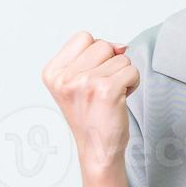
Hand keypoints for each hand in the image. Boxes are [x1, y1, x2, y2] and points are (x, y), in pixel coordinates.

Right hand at [41, 31, 138, 172]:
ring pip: (121, 58)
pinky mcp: (106, 90)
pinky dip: (132, 83)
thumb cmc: (90, 116)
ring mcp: (85, 83)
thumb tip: (121, 46)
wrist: (97, 149)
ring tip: (110, 96)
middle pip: (103, 44)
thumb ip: (94, 57)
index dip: (96, 54)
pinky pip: (132, 70)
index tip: (92, 76)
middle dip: (111, 64)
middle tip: (103, 89)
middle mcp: (65, 77)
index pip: (84, 37)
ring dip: (122, 75)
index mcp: (53, 72)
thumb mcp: (78, 83)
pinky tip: (120, 99)